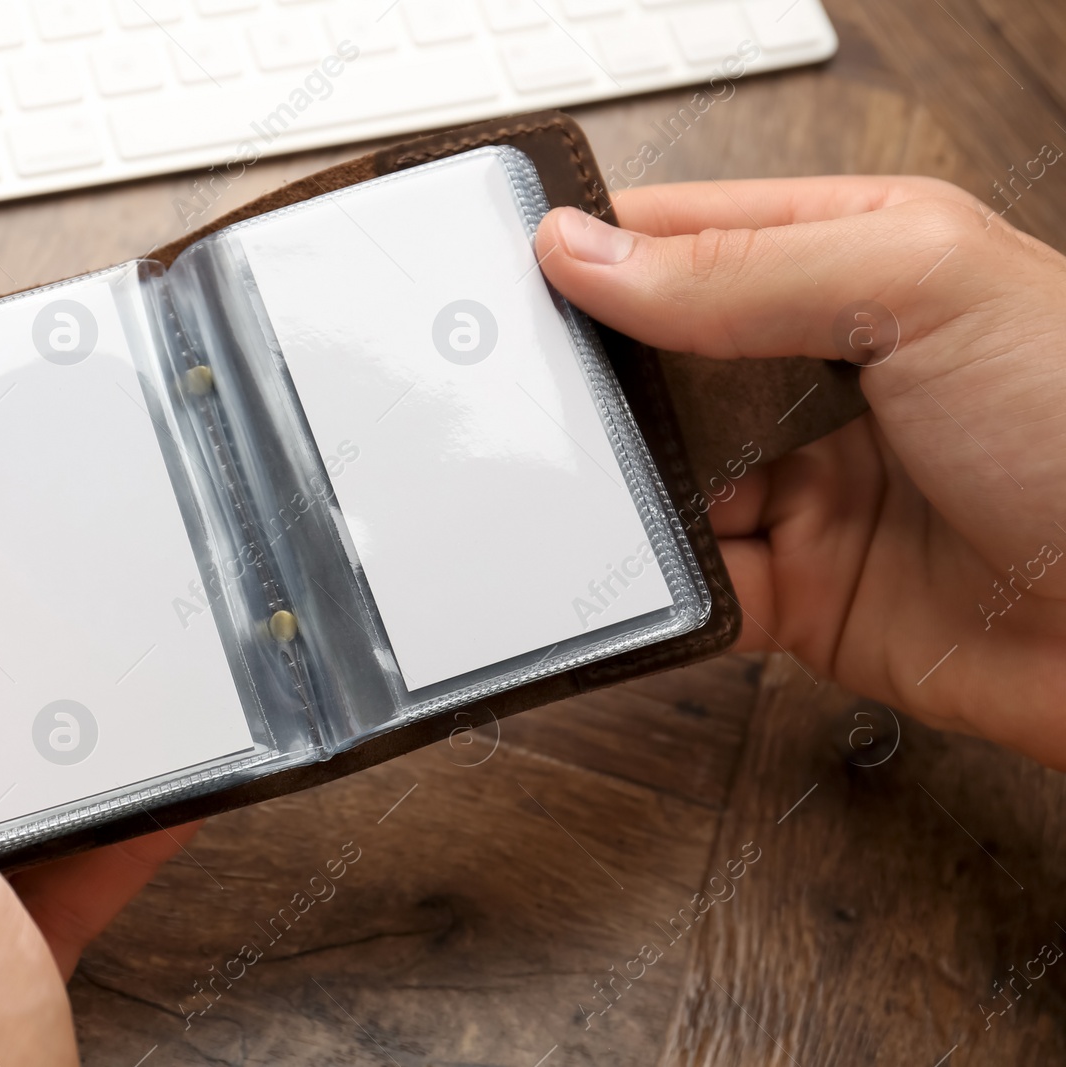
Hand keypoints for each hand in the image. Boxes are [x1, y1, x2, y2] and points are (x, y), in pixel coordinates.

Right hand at [535, 177, 1065, 766]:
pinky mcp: (797, 594)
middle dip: (587, 380)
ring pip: (658, 480)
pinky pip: (690, 584)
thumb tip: (585, 252)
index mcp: (849, 261)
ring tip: (565, 490)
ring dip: (613, 490)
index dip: (592, 248)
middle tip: (517, 393)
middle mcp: (814, 373)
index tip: (506, 269)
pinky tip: (628, 576)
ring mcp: (802, 486)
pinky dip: (649, 587)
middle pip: (651, 363)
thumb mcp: (922, 287)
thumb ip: (742, 269)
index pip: (684, 236)